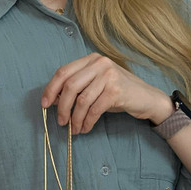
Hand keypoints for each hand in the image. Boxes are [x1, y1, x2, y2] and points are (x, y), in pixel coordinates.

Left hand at [41, 52, 172, 133]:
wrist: (146, 98)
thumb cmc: (118, 94)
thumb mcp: (95, 86)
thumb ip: (77, 88)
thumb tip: (53, 101)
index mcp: (91, 59)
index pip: (63, 72)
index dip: (51, 89)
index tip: (44, 105)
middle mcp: (99, 63)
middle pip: (70, 86)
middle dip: (62, 107)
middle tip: (61, 122)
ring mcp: (109, 75)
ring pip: (82, 100)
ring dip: (75, 118)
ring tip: (74, 129)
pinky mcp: (116, 90)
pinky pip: (94, 110)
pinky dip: (87, 122)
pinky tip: (85, 128)